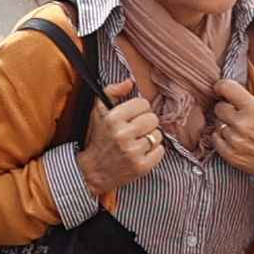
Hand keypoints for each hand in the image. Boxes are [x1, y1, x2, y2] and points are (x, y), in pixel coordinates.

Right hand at [83, 82, 168, 200]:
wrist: (93, 171)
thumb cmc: (99, 139)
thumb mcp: (98, 112)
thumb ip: (112, 91)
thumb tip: (130, 82)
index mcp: (112, 118)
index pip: (143, 104)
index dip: (139, 109)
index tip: (132, 117)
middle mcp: (122, 135)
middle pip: (153, 119)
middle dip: (146, 123)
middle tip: (136, 130)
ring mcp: (133, 152)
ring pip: (158, 135)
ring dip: (150, 138)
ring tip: (137, 142)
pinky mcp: (141, 166)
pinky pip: (160, 151)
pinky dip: (154, 152)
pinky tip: (141, 153)